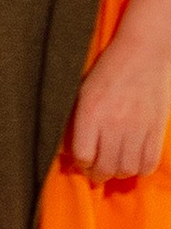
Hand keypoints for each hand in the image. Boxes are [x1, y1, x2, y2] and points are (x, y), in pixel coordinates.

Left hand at [65, 39, 170, 182]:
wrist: (143, 53)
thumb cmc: (107, 71)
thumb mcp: (82, 92)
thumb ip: (77, 119)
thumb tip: (72, 149)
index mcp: (91, 112)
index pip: (83, 155)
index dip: (80, 164)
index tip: (80, 162)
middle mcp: (114, 123)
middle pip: (106, 167)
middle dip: (98, 175)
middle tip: (95, 173)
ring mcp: (138, 127)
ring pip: (128, 169)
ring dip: (119, 174)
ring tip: (114, 168)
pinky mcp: (157, 128)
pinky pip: (150, 161)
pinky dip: (141, 169)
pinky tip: (134, 163)